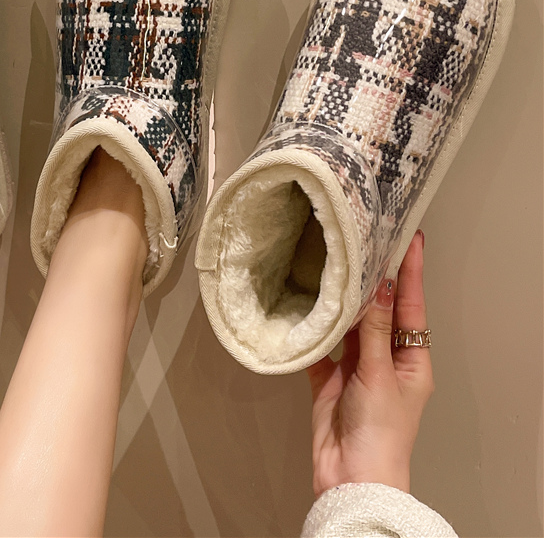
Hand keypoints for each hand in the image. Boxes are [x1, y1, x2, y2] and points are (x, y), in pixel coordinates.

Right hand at [306, 230, 433, 496]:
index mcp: (411, 360)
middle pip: (379, 310)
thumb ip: (374, 329)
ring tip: (335, 263)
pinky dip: (313, 328)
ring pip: (349, 324)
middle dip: (374, 278)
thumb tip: (379, 285)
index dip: (410, 272)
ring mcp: (355, 367)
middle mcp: (384, 358)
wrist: (350, 477)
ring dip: (343, 299)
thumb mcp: (380, 375)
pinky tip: (304, 304)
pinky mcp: (328, 378)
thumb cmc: (380, 432)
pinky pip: (320, 345)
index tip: (410, 238)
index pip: (411, 306)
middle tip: (367, 240)